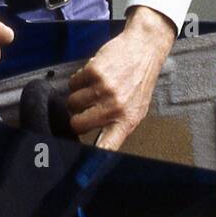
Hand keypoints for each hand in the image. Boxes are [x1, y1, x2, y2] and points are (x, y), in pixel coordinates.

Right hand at [67, 5, 176, 149]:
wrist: (144, 49)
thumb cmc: (140, 81)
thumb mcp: (136, 110)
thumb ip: (117, 126)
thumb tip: (99, 146)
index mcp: (127, 121)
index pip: (107, 146)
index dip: (92, 159)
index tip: (82, 166)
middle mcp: (115, 107)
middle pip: (77, 124)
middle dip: (76, 117)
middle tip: (86, 109)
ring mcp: (104, 89)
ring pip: (71, 102)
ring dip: (77, 97)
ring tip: (92, 89)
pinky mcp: (94, 72)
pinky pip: (72, 83)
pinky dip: (78, 80)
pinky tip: (92, 76)